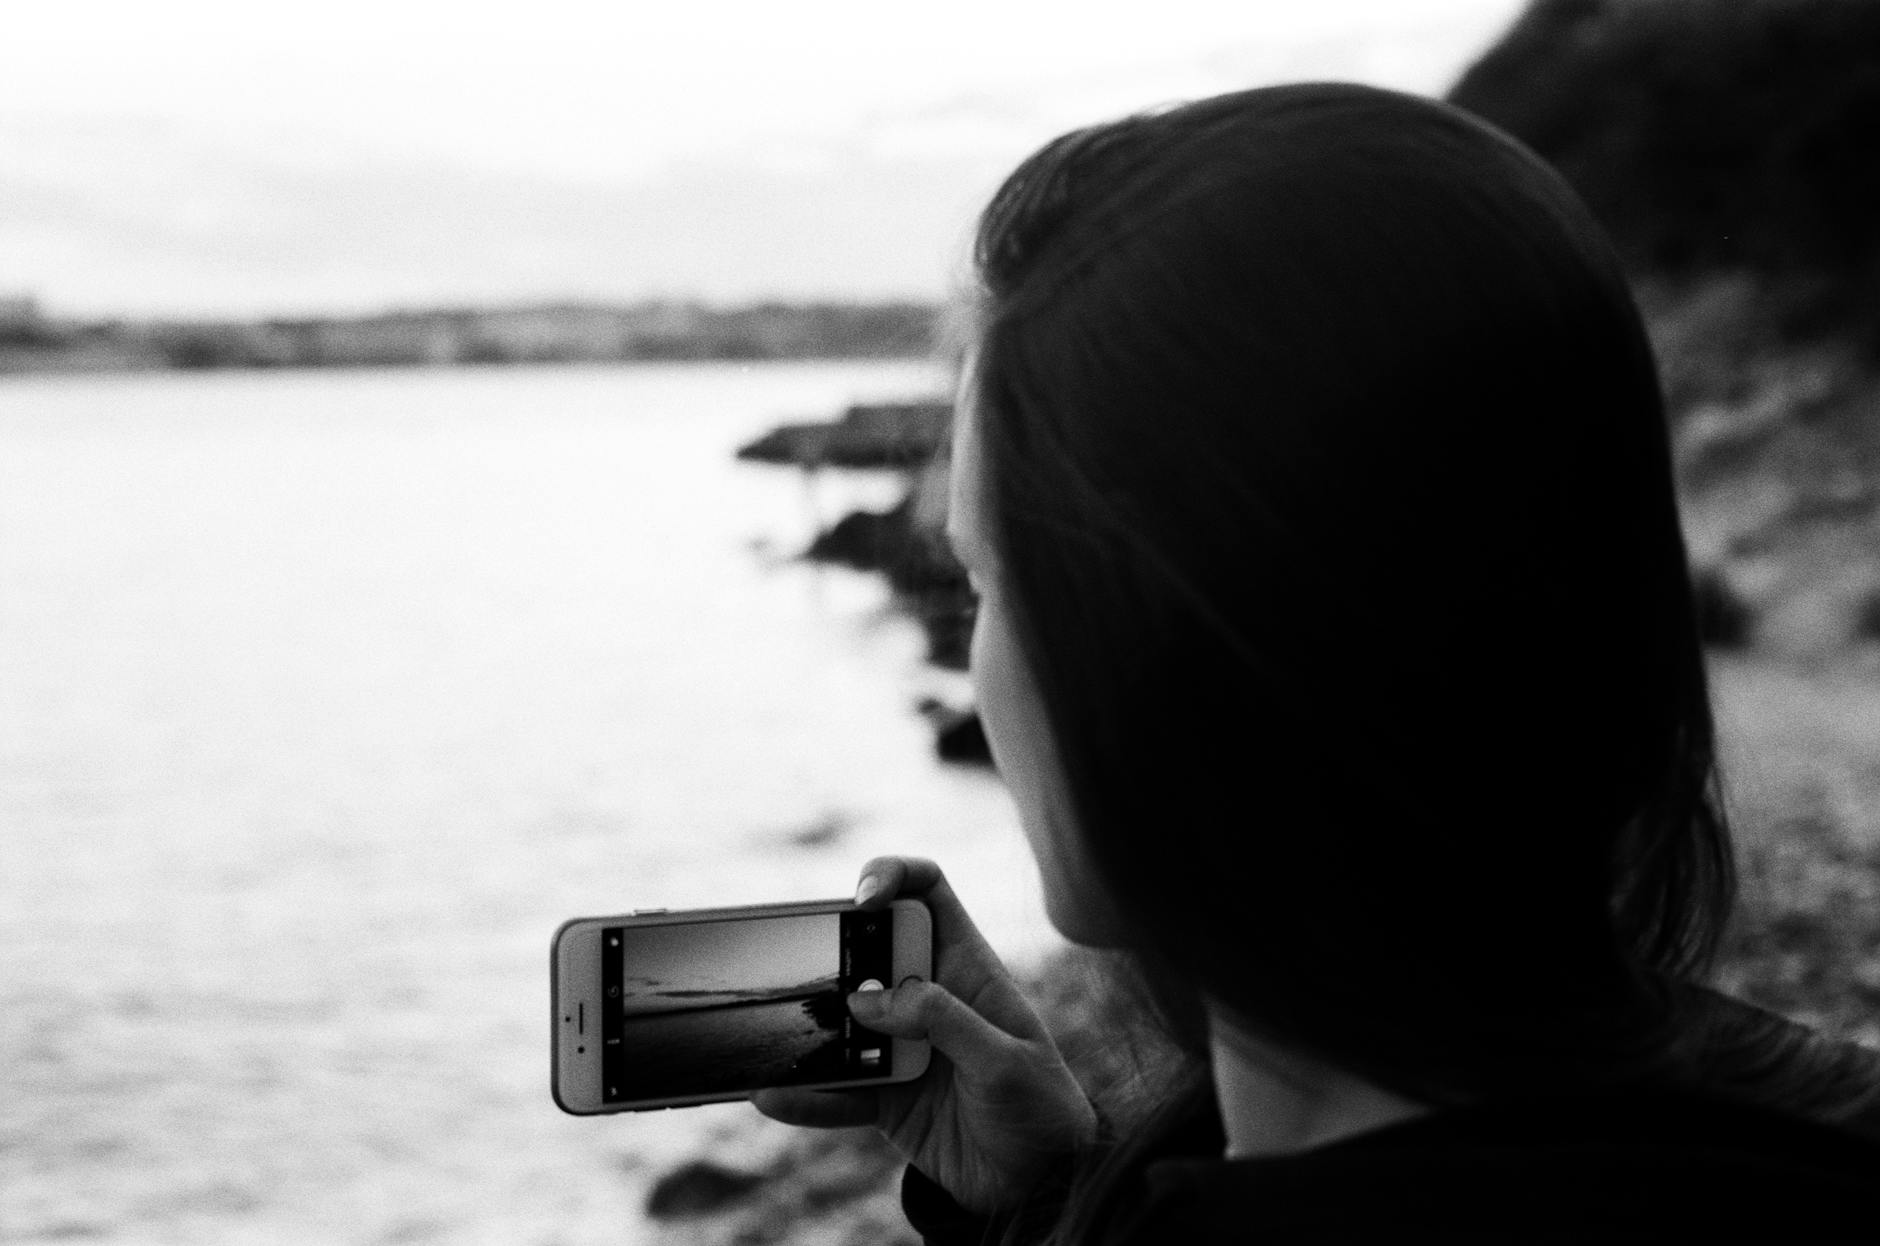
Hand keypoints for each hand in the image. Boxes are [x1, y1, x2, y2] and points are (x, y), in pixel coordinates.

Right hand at [752, 856, 1096, 1213]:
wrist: (1039, 1185)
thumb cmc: (1042, 1108)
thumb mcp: (1004, 1059)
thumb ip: (941, 1020)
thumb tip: (865, 1001)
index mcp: (966, 968)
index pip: (927, 894)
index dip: (894, 876)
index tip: (864, 898)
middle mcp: (926, 998)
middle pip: (865, 951)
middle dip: (830, 953)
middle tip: (809, 975)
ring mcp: (900, 1046)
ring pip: (839, 1021)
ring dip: (807, 1026)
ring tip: (770, 1037)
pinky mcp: (884, 1097)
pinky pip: (834, 1090)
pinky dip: (804, 1095)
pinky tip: (771, 1095)